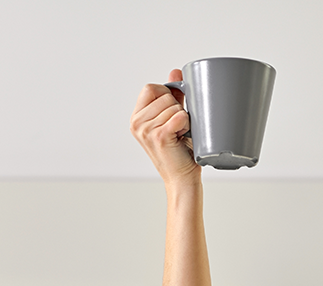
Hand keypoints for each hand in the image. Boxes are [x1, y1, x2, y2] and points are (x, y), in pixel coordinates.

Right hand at [131, 69, 200, 184]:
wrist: (182, 177)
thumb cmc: (179, 149)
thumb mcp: (173, 117)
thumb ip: (173, 95)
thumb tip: (176, 71)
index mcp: (137, 117)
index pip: (150, 88)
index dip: (166, 94)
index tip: (172, 110)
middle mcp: (136, 123)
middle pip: (164, 95)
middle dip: (177, 108)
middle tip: (177, 128)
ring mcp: (145, 130)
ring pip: (174, 106)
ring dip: (184, 118)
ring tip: (179, 134)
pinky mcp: (158, 136)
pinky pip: (179, 116)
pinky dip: (186, 124)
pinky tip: (182, 136)